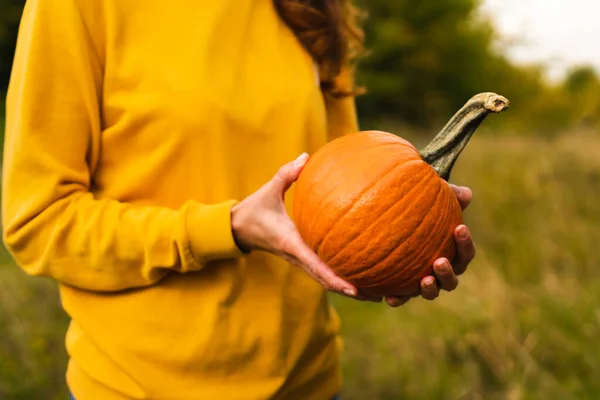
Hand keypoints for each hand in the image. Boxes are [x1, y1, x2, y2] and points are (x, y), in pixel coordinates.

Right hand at [231, 153, 378, 301]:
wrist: (238, 228)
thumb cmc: (254, 209)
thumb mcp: (269, 191)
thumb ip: (286, 174)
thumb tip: (306, 157)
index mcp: (291, 243)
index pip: (316, 265)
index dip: (335, 278)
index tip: (354, 289)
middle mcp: (297, 256)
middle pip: (326, 280)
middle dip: (350, 290)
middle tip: (377, 297)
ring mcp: (299, 260)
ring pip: (325, 279)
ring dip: (347, 287)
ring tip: (375, 294)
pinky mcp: (301, 257)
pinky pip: (322, 271)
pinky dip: (338, 277)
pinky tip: (358, 275)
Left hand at [384, 184, 475, 306]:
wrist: (392, 225)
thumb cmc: (420, 211)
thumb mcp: (432, 199)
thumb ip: (449, 196)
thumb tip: (466, 193)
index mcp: (453, 254)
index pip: (465, 252)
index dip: (465, 242)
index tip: (459, 228)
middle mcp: (441, 273)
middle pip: (451, 279)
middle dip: (448, 272)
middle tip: (440, 261)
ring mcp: (423, 283)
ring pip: (432, 292)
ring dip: (430, 288)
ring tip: (425, 279)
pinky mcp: (404, 289)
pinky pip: (402, 297)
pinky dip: (399, 299)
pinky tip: (389, 297)